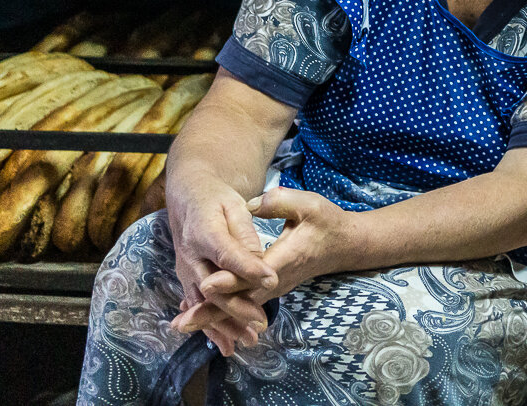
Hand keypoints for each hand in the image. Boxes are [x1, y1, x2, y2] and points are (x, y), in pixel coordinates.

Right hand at [166, 179, 277, 354]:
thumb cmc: (217, 201)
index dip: (248, 268)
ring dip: (225, 324)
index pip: (227, 253)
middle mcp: (190, 256)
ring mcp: (186, 272)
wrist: (189, 201)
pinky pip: (199, 308)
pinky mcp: (187, 282)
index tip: (271, 280)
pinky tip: (227, 345)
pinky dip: (211, 327)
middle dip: (237, 307)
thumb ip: (245, 232)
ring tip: (249, 339)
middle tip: (262, 322)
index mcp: (203, 231)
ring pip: (205, 304)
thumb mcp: (234, 205)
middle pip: (213, 287)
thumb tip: (258, 259)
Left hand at [174, 186, 358, 346]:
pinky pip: (243, 305)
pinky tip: (199, 315)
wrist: (344, 245)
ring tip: (183, 323)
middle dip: (212, 311)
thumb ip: (281, 202)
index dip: (230, 280)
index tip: (207, 284)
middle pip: (241, 300)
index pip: (254, 275)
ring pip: (240, 307)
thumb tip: (252, 204)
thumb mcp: (309, 204)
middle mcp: (278, 280)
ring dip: (212, 316)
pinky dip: (221, 312)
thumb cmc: (326, 222)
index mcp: (287, 258)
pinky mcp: (269, 290)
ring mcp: (273, 289)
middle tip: (182, 322)